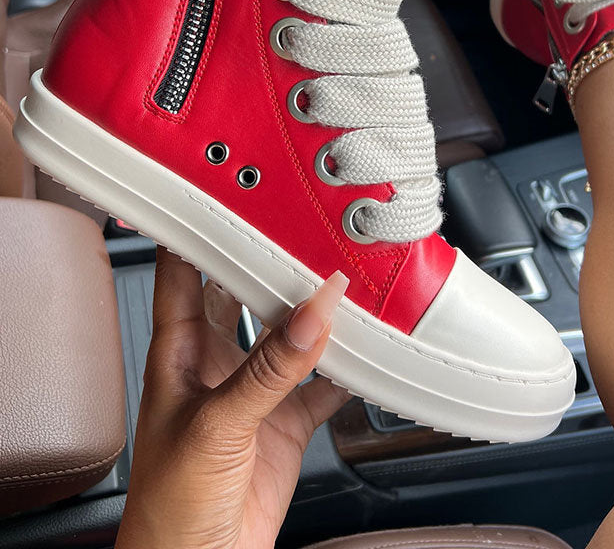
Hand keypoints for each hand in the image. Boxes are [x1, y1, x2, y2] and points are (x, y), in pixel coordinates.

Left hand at [115, 247, 350, 548]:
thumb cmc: (166, 506)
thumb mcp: (217, 426)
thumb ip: (269, 369)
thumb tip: (315, 313)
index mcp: (178, 349)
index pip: (183, 268)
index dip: (200, 226)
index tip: (230, 190)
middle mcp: (215, 360)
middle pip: (244, 291)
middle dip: (271, 261)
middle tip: (304, 228)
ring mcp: (252, 391)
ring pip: (289, 333)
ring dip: (315, 312)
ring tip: (345, 278)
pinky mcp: (284, 423)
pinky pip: (321, 383)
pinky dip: (345, 367)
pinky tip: (366, 349)